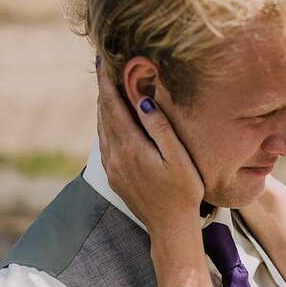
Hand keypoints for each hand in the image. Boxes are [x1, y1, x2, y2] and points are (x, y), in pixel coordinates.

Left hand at [96, 67, 204, 235]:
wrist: (170, 227)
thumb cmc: (183, 192)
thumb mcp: (178, 158)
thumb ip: (160, 128)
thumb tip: (142, 101)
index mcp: (130, 146)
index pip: (112, 104)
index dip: (106, 81)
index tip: (101, 59)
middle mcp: (115, 155)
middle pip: (103, 113)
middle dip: (103, 88)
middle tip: (103, 66)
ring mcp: (112, 167)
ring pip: (101, 128)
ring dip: (103, 106)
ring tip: (107, 87)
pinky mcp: (114, 176)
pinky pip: (104, 143)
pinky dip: (105, 124)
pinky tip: (111, 119)